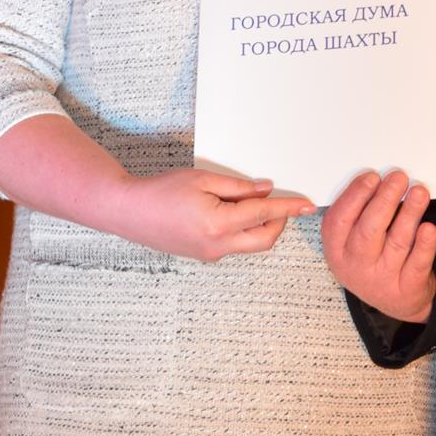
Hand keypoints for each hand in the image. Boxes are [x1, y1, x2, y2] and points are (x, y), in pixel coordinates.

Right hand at [99, 168, 313, 261]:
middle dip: (278, 222)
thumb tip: (265, 190)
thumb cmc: (160, 192)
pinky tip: (233, 213)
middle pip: (264, 239)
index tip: (306, 206)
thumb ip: (238, 187)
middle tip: (281, 203)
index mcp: (218, 224)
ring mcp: (210, 254)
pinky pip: (234, 245)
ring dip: (260, 226)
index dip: (288, 208)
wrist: (128, 211)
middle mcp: (217, 246)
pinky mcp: (203, 256)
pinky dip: (242, 230)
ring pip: (250, 244)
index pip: (264, 215)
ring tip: (250, 203)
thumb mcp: (203, 179)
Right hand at [319, 170, 435, 321]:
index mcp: (337, 250)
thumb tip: (380, 180)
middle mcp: (356, 266)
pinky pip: (417, 263)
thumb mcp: (353, 243)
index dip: (355, 196)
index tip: (372, 177)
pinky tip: (429, 228)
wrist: (396, 302)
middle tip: (398, 178)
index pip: (339, 221)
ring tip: (419, 192)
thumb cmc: (374, 260)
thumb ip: (360, 214)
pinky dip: (424, 245)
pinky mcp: (408, 288)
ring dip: (409, 213)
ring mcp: (382, 279)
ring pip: (397, 242)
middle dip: (384, 200)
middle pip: (368, 230)